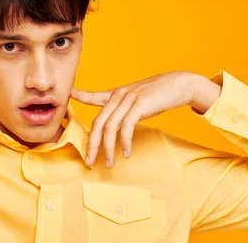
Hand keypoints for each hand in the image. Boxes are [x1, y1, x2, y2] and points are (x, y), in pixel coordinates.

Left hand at [71, 70, 220, 167]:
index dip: (79, 95)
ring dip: (108, 148)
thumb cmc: (159, 94)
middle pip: (98, 122)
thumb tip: (118, 124)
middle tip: (89, 161)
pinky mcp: (139, 105)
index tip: (68, 94)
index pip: (93, 96)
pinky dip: (125, 141)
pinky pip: (126, 127)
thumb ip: (125, 109)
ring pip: (110, 127)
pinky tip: (127, 152)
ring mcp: (127, 100)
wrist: (179, 84)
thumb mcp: (137, 99)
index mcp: (116, 94)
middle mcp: (118, 96)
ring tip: (110, 163)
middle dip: (92, 144)